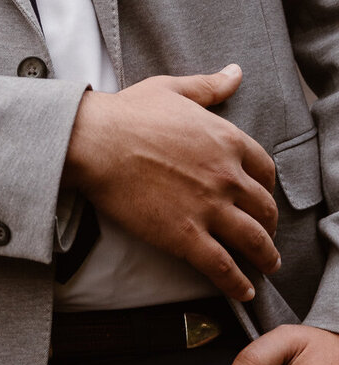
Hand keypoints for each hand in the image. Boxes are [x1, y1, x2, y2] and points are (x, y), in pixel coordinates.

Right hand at [63, 63, 279, 300]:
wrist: (95, 142)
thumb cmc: (127, 113)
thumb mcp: (172, 89)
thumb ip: (209, 86)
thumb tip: (235, 72)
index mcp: (228, 140)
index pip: (265, 170)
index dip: (267, 186)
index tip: (261, 195)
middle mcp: (227, 176)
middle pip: (264, 207)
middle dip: (268, 224)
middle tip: (265, 234)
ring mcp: (209, 208)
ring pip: (252, 241)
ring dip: (265, 257)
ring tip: (267, 266)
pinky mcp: (186, 236)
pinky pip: (222, 267)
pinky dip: (237, 283)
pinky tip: (243, 292)